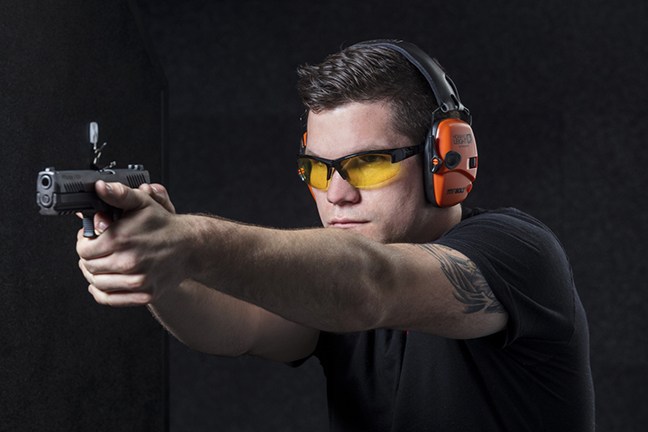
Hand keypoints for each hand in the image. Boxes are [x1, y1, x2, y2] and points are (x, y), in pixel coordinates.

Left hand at [77, 181, 188, 306]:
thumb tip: (100, 187)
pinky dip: (102, 293)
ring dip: (94, 274)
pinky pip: (111, 299)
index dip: (83, 242)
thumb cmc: (164, 225)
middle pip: (88, 267)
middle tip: (97, 250)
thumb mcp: (142, 202)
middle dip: (88, 258)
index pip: (83, 249)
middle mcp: (128, 262)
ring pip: (97, 283)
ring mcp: (137, 280)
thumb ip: (118, 194)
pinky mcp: (144, 294)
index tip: (91, 239)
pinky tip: (104, 282)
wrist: (191, 247)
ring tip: (102, 264)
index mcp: (121, 239)